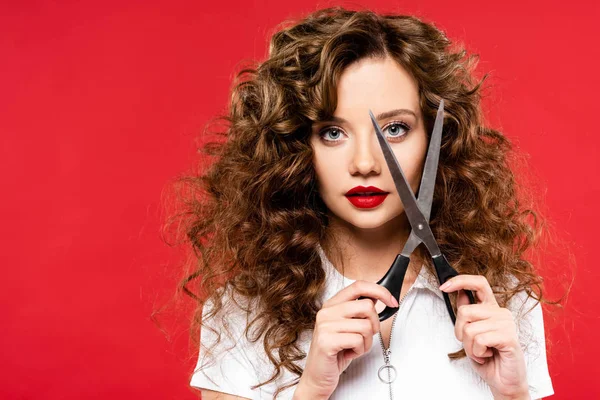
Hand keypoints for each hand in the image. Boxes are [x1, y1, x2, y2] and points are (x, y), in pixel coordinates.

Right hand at [294, 281, 398, 399]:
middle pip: (367, 306)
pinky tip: (349, 353)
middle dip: (374, 324)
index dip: (379, 291)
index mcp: (332, 304)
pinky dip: (360, 350)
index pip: (358, 286)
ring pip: (365, 326)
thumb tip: (377, 297)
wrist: (317, 376)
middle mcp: (327, 312)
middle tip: (365, 336)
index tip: (391, 301)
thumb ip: (358, 311)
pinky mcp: (327, 341)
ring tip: (354, 347)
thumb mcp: (348, 327)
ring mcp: (325, 325)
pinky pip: (358, 340)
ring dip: (366, 342)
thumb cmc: (336, 352)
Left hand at [440, 275, 529, 399]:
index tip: (443, 286)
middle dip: (460, 332)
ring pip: (469, 328)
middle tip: (472, 345)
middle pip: (465, 311)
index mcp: (492, 309)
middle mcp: (501, 312)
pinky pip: (479, 340)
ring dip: (469, 346)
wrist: (504, 381)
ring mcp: (506, 323)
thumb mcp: (471, 333)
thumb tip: (459, 291)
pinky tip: (488, 355)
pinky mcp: (509, 337)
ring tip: (482, 352)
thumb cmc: (489, 358)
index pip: (478, 283)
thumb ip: (467, 313)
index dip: (460, 281)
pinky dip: (477, 352)